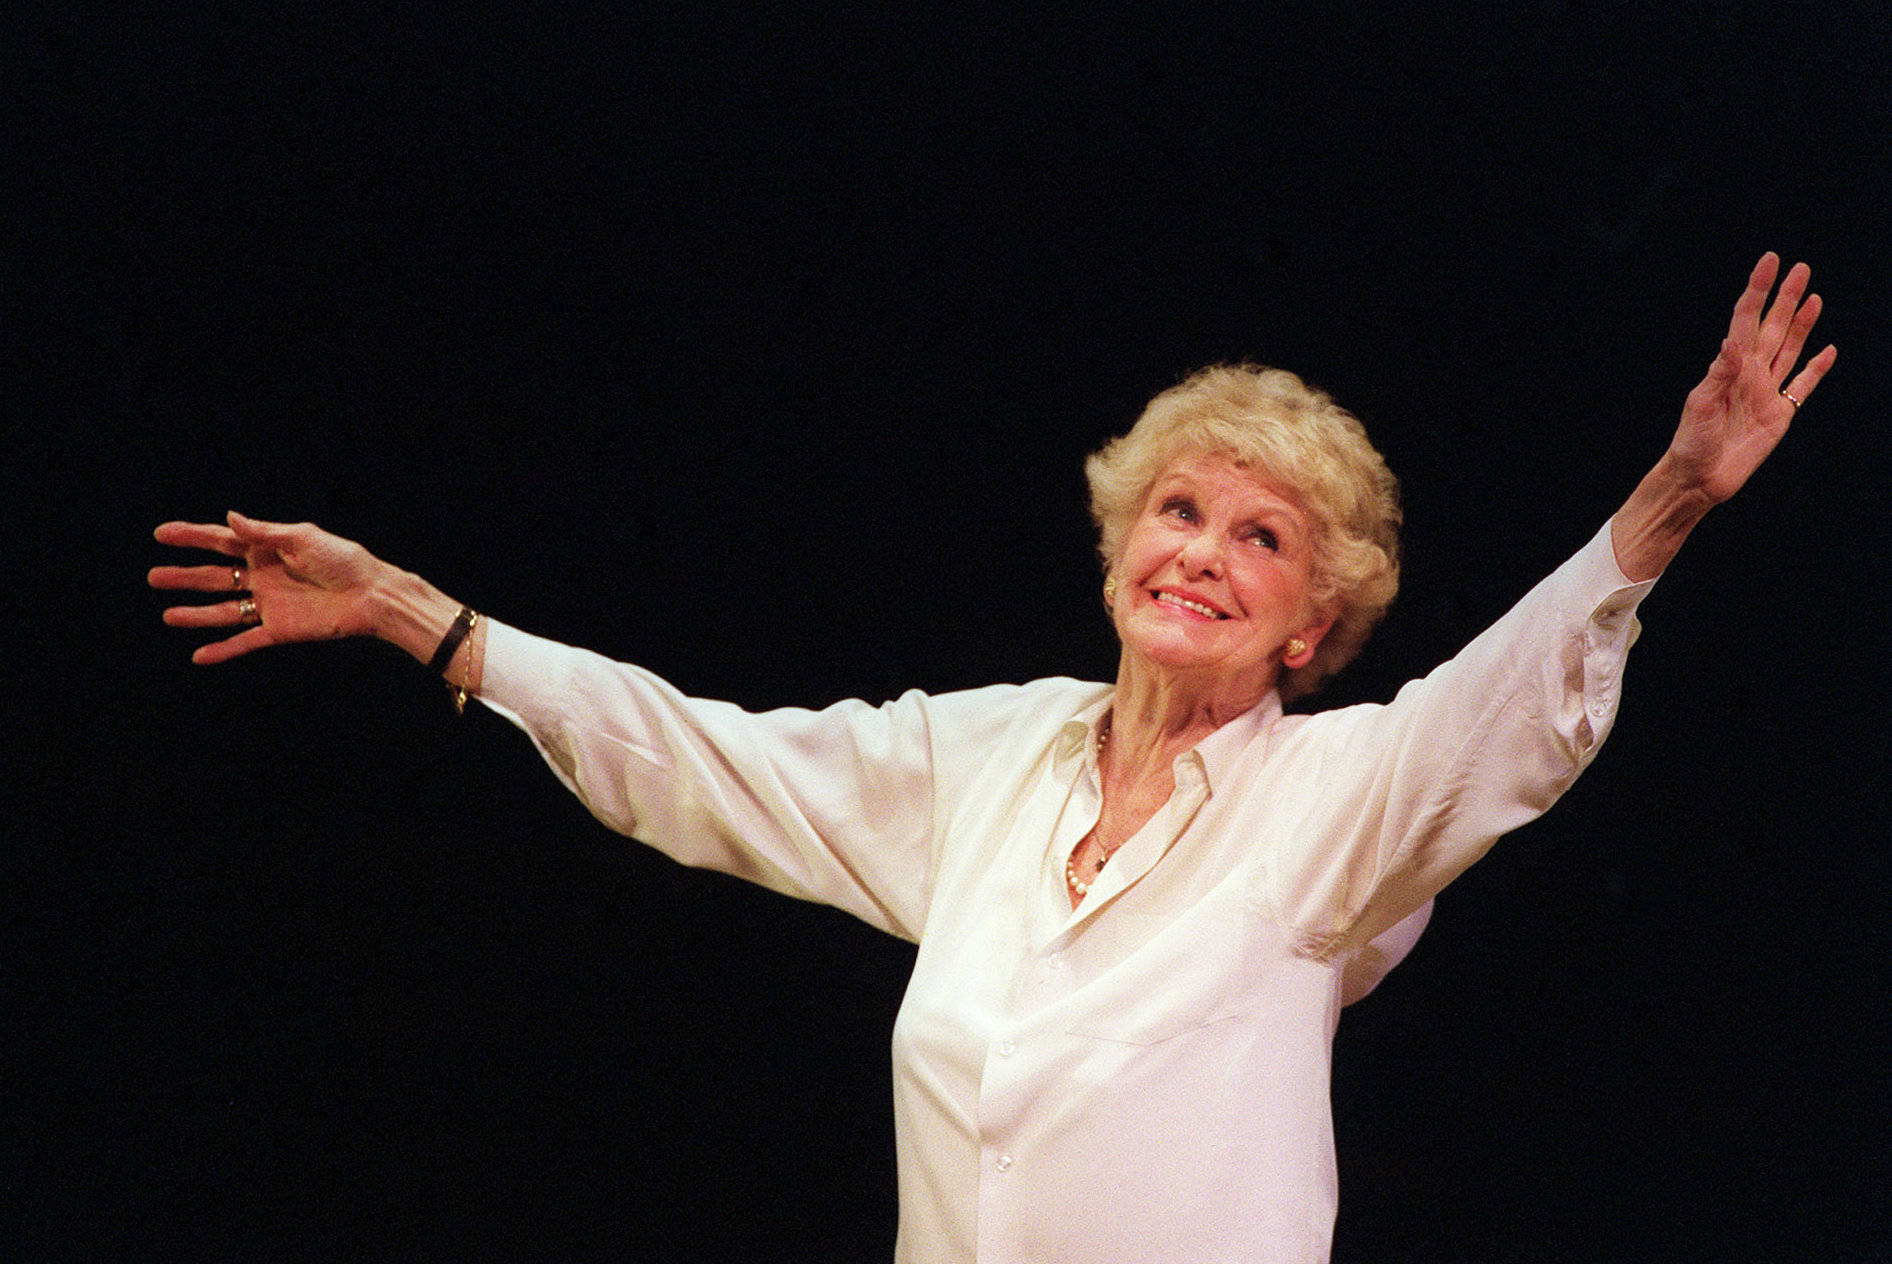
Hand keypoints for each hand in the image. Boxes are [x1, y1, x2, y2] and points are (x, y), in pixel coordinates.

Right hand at [149, 513, 389, 664]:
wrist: (372, 595)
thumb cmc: (344, 560)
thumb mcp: (303, 539)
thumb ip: (264, 532)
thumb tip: (229, 517)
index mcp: (268, 549)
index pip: (222, 541)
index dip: (191, 537)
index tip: (161, 534)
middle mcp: (264, 576)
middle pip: (215, 577)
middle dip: (185, 577)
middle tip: (153, 577)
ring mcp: (270, 604)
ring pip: (223, 610)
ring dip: (196, 614)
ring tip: (168, 615)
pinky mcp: (280, 629)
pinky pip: (245, 640)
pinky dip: (224, 650)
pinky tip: (199, 656)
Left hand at [1668, 252, 1836, 504]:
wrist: (1699, 479)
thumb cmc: (1691, 442)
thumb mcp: (1700, 405)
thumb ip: (1720, 373)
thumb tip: (1733, 341)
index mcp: (1728, 366)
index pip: (1746, 319)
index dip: (1758, 290)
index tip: (1769, 261)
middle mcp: (1749, 373)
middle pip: (1772, 326)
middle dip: (1786, 297)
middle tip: (1801, 268)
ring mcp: (1766, 392)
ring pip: (1789, 348)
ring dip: (1801, 323)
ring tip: (1813, 297)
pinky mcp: (1780, 414)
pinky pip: (1802, 385)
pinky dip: (1817, 368)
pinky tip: (1828, 350)